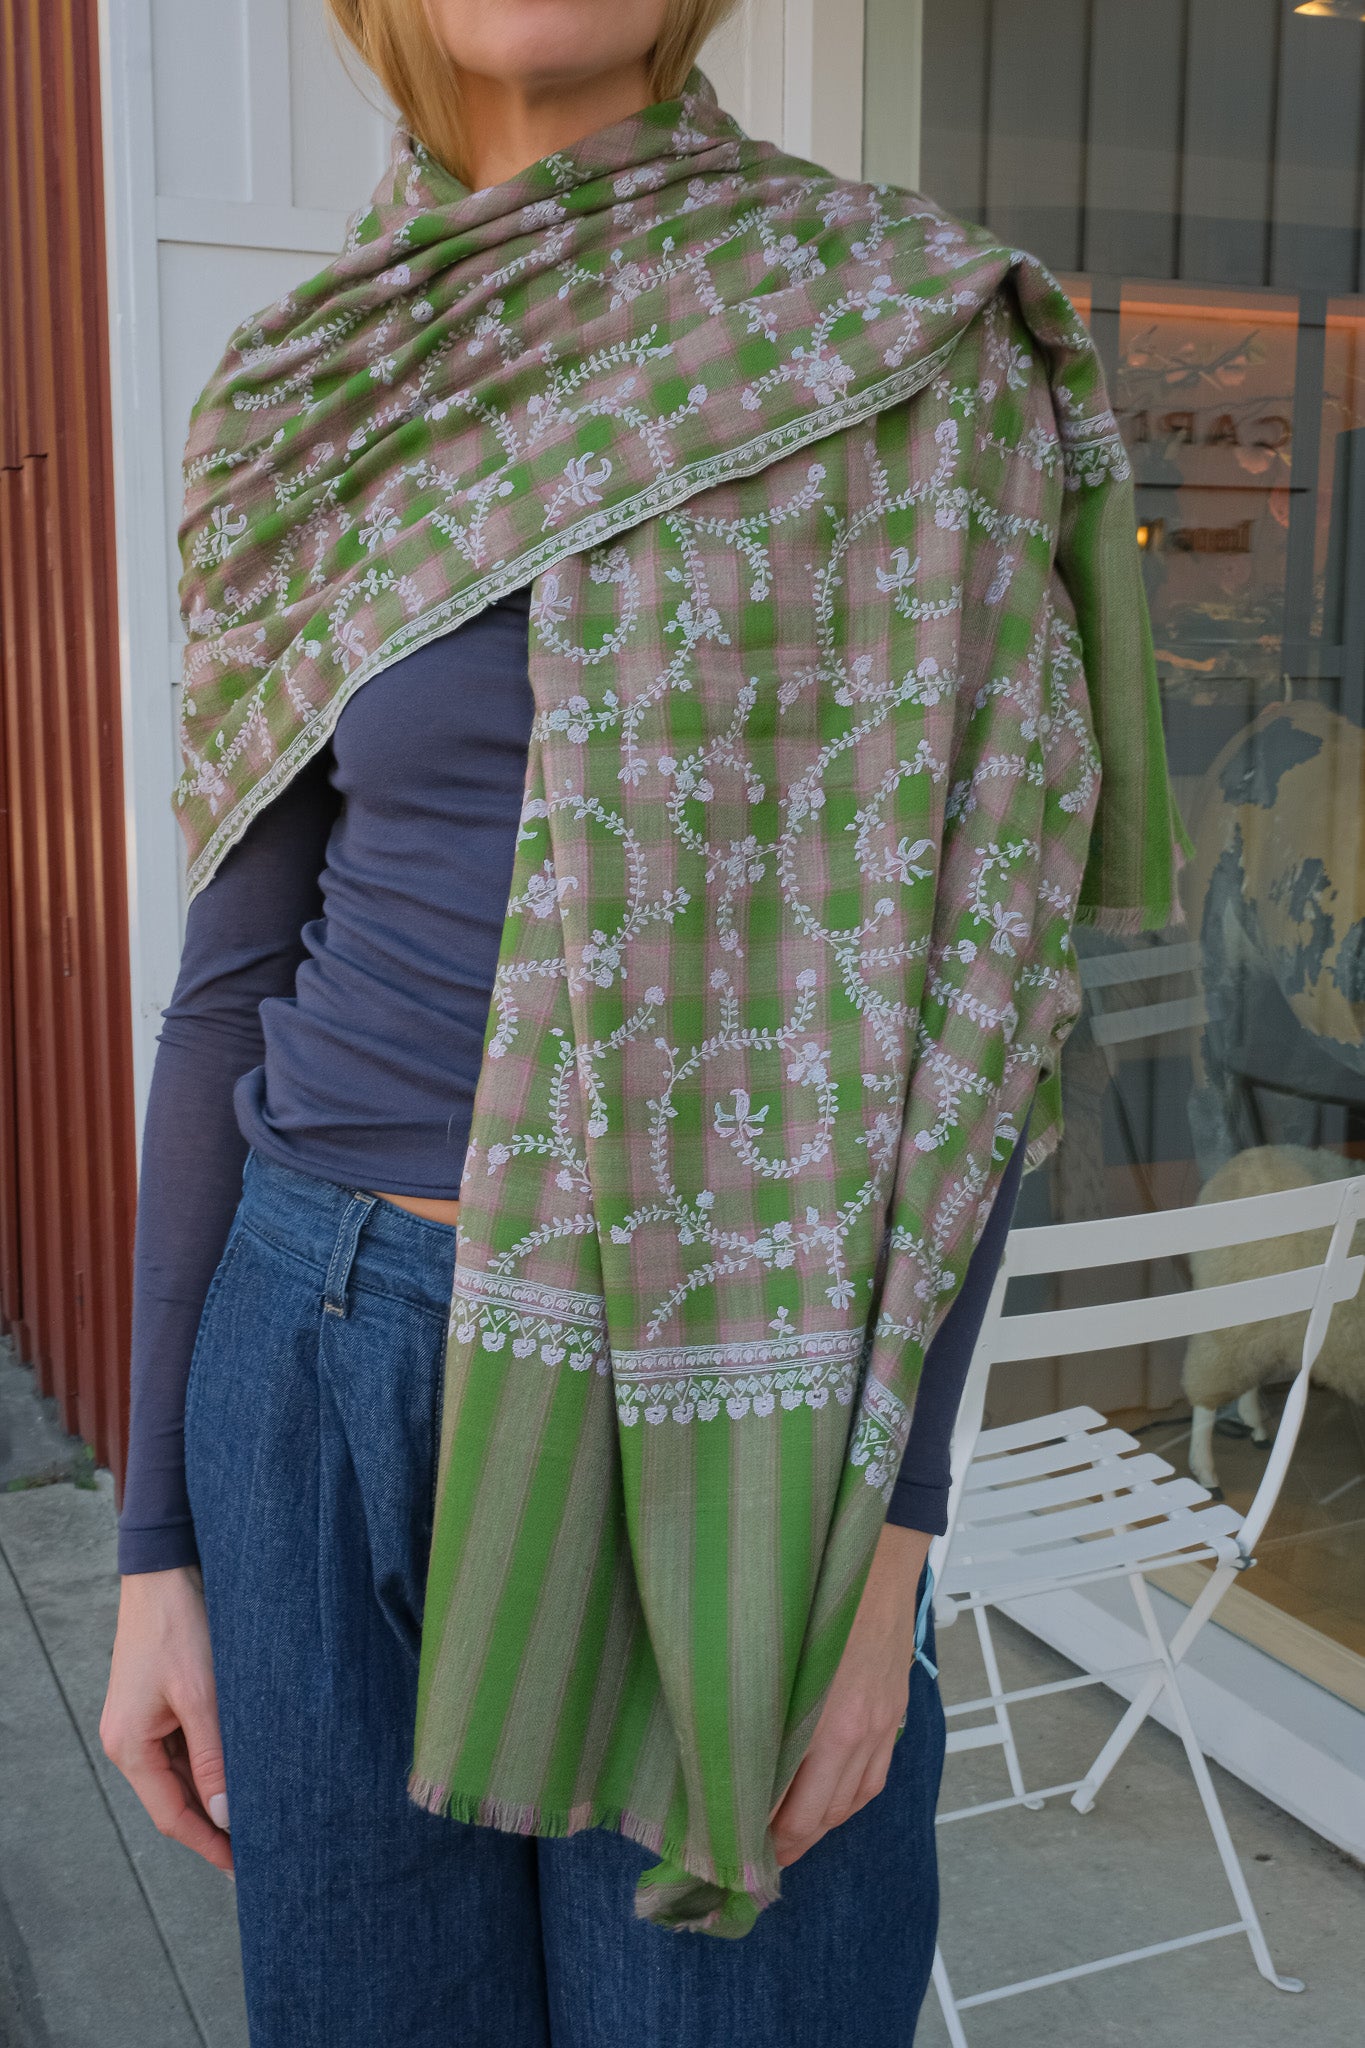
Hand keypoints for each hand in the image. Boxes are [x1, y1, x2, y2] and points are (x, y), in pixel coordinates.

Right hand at [101, 1565, 233, 1874]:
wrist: (166, 1569)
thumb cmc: (179, 1626)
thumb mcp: (202, 1695)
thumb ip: (213, 1756)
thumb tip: (225, 1814)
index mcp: (129, 1747)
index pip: (173, 1816)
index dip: (209, 1845)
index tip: (244, 1868)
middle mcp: (129, 1741)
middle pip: (176, 1799)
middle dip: (215, 1823)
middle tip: (263, 1844)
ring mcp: (142, 1722)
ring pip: (184, 1773)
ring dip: (216, 1792)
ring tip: (261, 1812)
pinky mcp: (158, 1704)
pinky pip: (186, 1747)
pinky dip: (213, 1762)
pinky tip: (244, 1768)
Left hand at [769, 1523, 930, 1869]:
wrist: (874, 1555)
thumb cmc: (816, 1592)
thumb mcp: (774, 1650)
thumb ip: (756, 1703)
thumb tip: (726, 1744)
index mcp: (829, 1723)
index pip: (795, 1805)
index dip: (767, 1834)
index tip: (739, 1848)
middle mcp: (861, 1731)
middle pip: (825, 1812)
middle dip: (791, 1841)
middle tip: (757, 1856)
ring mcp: (883, 1722)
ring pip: (854, 1799)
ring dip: (822, 1824)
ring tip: (790, 1835)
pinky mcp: (894, 1709)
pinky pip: (876, 1775)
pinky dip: (851, 1798)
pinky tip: (832, 1799)